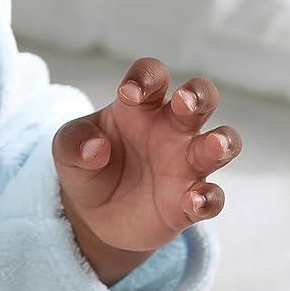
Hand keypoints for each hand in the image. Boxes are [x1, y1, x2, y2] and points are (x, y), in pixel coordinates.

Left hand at [52, 56, 242, 257]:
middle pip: (201, 97)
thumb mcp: (66, 148)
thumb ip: (74, 141)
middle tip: (185, 103)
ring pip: (222, 143)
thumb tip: (95, 148)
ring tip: (212, 145)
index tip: (128, 93)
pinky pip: (212, 198)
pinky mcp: (191, 202)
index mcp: (140, 106)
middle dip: (199, 95)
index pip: (153, 76)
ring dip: (222, 142)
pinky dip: (208, 198)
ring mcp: (186, 165)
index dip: (145, 77)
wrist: (92, 214)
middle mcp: (171, 129)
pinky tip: (193, 200)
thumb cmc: (85, 164)